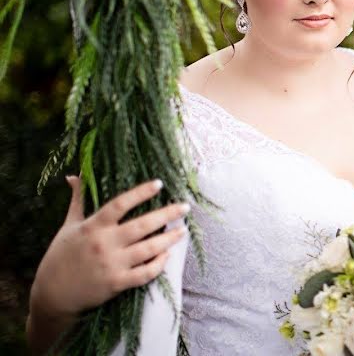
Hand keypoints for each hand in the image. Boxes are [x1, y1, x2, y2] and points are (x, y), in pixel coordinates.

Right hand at [29, 176, 189, 321]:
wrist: (52, 295)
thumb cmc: (60, 256)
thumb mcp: (68, 226)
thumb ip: (77, 200)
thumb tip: (74, 176)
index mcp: (93, 227)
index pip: (120, 204)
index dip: (141, 192)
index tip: (159, 184)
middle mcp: (104, 244)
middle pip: (143, 225)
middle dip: (167, 214)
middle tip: (185, 207)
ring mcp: (112, 265)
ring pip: (149, 249)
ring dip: (170, 239)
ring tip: (183, 230)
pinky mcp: (117, 284)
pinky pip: (145, 273)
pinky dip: (159, 264)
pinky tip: (167, 255)